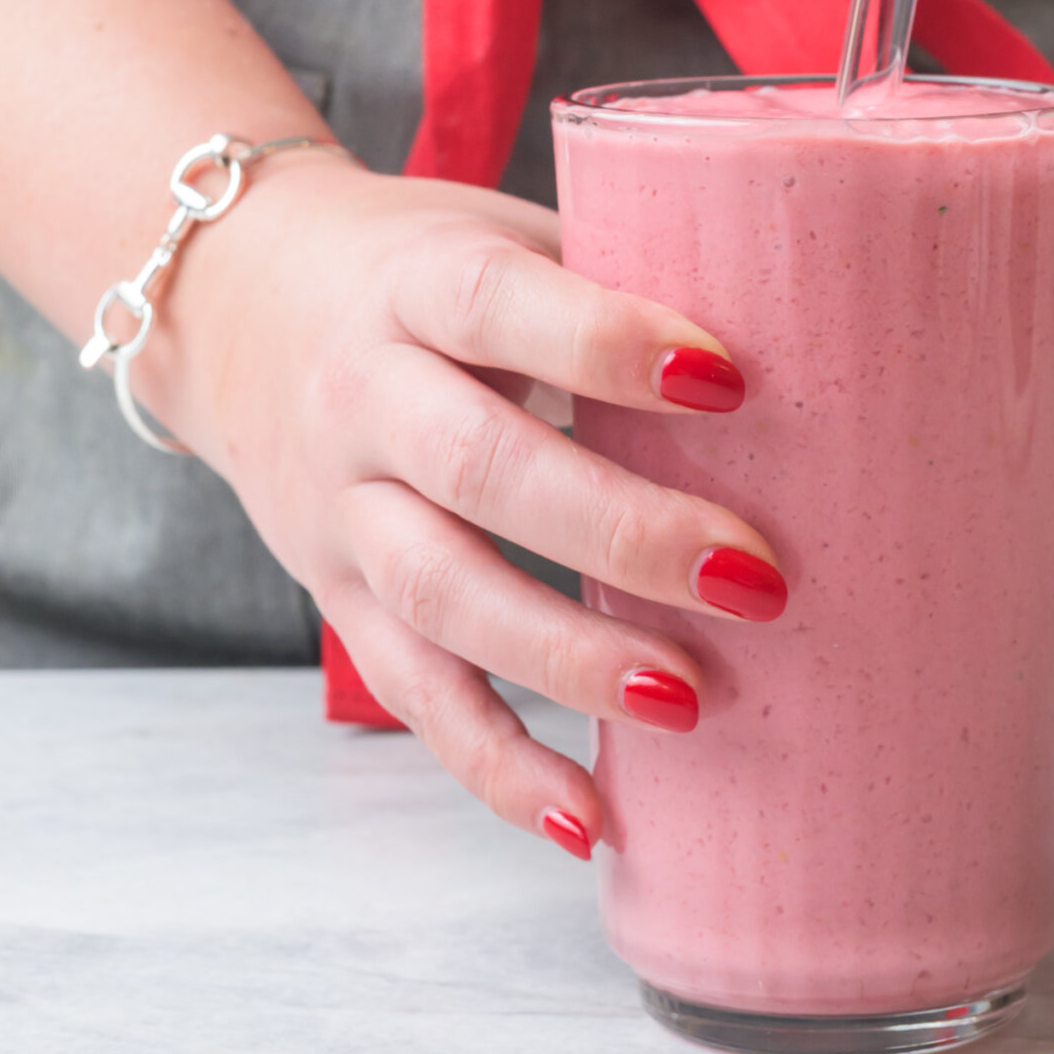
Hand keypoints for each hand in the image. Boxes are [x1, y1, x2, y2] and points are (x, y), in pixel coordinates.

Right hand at [140, 156, 786, 855]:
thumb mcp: (500, 234)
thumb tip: (815, 324)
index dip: (608, 344)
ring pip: (444, 595)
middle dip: (622, 533)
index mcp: (417, 283)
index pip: (502, 307)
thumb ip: (617, 276)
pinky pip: (413, 695)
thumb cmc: (425, 269)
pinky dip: (497, 766)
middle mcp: (364, 398)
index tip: (729, 379)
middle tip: (755, 577)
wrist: (237, 302)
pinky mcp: (337, 598)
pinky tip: (587, 818)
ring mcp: (341, 509)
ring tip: (689, 700)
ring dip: (569, 660)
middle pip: (480, 471)